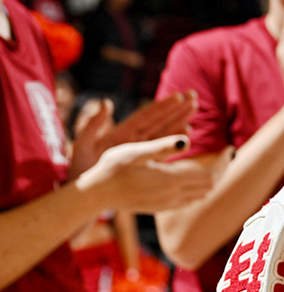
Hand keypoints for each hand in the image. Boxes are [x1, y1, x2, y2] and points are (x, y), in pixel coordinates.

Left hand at [69, 91, 198, 179]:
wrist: (85, 195)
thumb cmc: (81, 171)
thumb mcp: (82, 145)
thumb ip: (93, 125)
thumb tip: (105, 102)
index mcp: (120, 134)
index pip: (146, 117)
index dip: (162, 106)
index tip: (178, 96)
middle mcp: (133, 141)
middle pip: (159, 122)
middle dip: (176, 110)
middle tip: (193, 97)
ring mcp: (140, 152)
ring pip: (164, 134)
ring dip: (179, 122)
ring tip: (194, 110)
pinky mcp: (144, 163)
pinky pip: (163, 151)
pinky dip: (175, 142)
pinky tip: (187, 135)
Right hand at [77, 135, 214, 213]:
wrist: (96, 194)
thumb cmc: (112, 168)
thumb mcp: (136, 151)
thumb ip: (162, 146)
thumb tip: (188, 140)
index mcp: (170, 180)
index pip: (210, 175)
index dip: (223, 163)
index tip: (230, 149)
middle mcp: (173, 196)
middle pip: (210, 186)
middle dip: (222, 170)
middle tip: (226, 154)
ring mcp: (167, 204)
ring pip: (201, 195)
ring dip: (212, 179)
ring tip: (216, 163)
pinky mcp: (161, 207)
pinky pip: (190, 200)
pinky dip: (200, 188)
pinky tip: (196, 177)